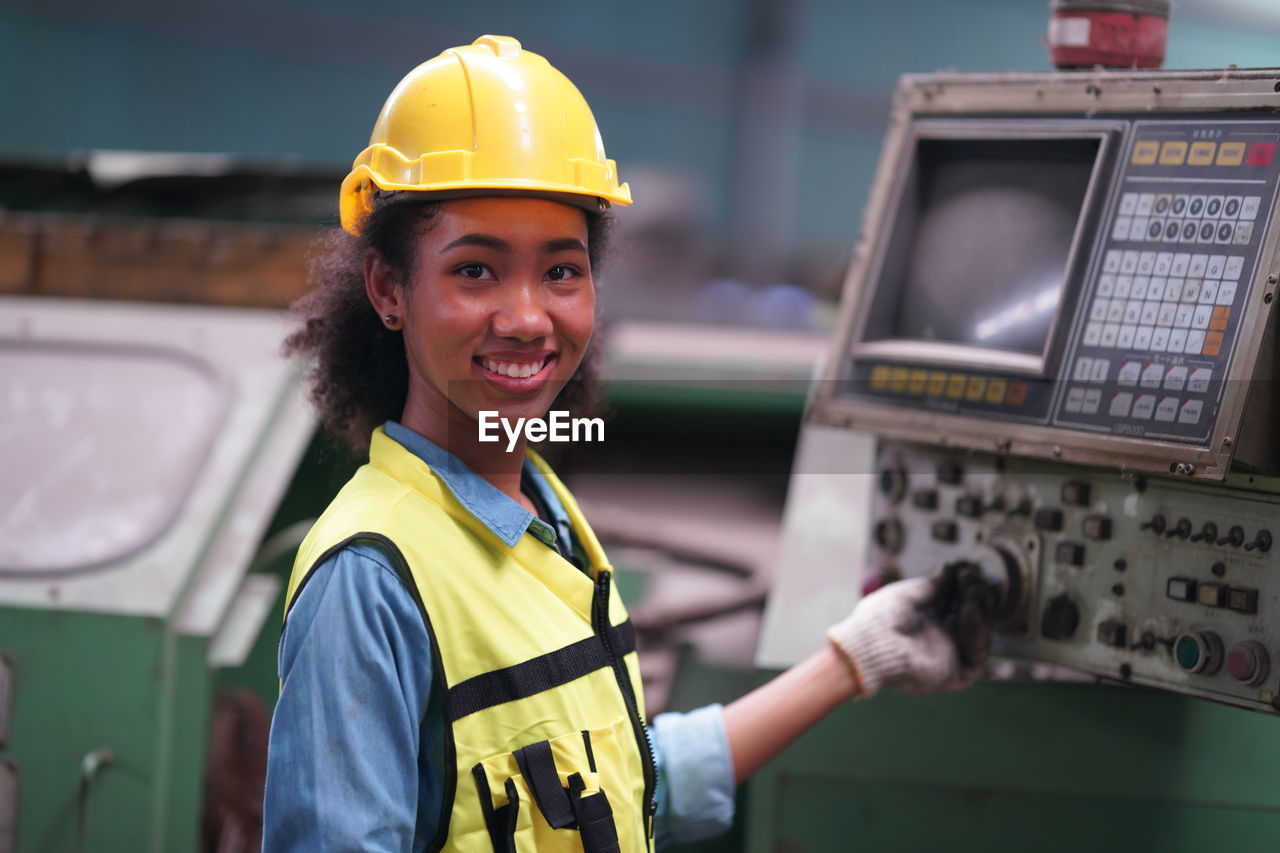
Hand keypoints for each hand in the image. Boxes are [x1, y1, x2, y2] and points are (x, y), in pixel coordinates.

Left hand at [826, 566, 992, 697]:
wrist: (872, 643)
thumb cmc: (881, 617)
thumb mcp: (908, 594)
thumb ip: (932, 585)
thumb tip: (950, 569)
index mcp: (927, 621)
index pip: (957, 605)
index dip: (966, 588)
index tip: (969, 570)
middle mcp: (940, 639)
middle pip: (972, 619)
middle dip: (976, 596)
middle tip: (973, 578)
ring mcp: (949, 657)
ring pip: (978, 635)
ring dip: (980, 610)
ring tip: (973, 589)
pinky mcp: (955, 676)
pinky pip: (977, 656)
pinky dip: (978, 632)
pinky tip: (971, 609)